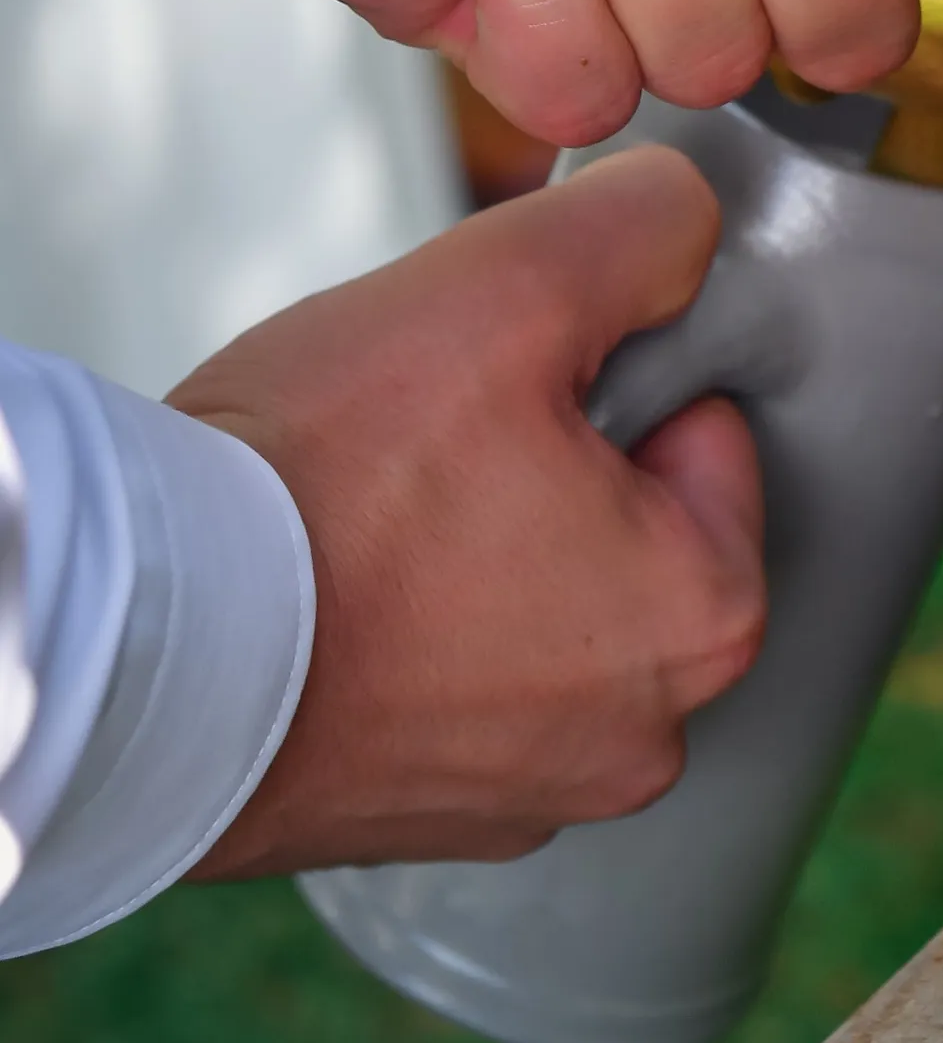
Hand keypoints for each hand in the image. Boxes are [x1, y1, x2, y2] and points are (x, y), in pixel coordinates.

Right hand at [169, 151, 764, 877]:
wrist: (136, 651)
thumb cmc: (323, 491)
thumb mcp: (509, 290)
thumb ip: (641, 233)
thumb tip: (681, 225)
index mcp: (703, 620)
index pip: (705, 433)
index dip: (604, 374)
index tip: (504, 385)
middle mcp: (638, 737)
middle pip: (619, 527)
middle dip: (535, 466)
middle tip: (420, 445)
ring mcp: (524, 794)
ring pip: (526, 608)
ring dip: (464, 554)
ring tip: (361, 523)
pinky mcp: (414, 817)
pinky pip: (440, 689)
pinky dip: (398, 642)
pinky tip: (326, 601)